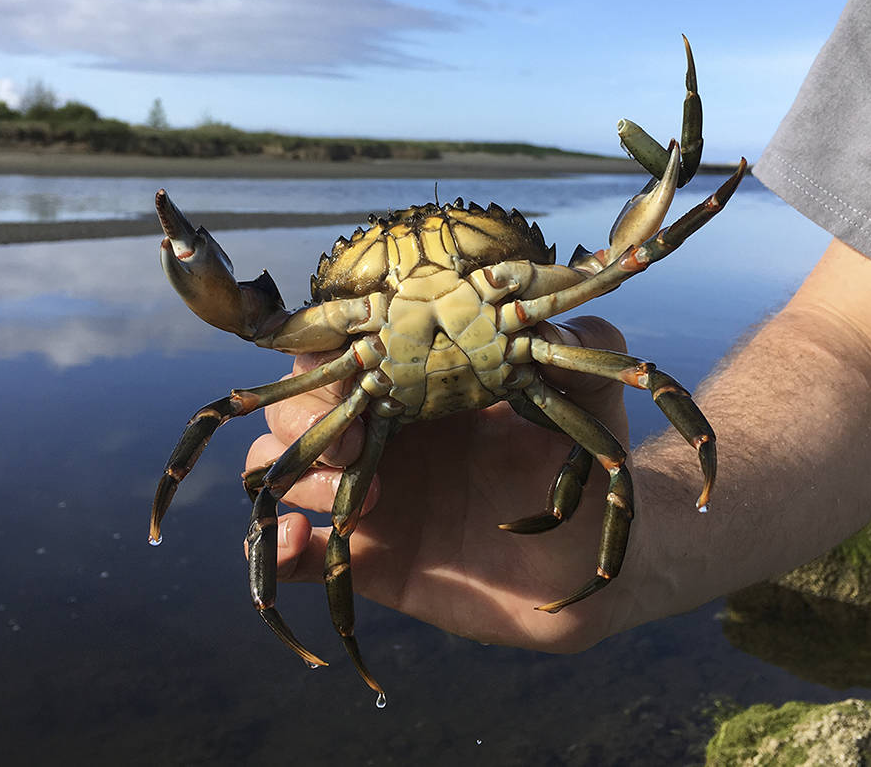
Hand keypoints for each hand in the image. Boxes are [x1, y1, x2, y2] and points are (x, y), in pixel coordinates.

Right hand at [246, 317, 638, 652]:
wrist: (592, 553)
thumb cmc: (586, 461)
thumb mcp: (589, 392)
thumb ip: (578, 344)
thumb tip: (537, 314)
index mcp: (422, 379)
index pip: (343, 344)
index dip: (333, 349)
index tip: (362, 367)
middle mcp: (385, 430)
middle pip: (297, 401)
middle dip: (305, 413)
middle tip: (354, 444)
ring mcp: (371, 492)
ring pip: (282, 466)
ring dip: (296, 471)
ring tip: (354, 495)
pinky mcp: (372, 555)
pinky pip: (300, 552)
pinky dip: (277, 546)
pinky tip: (297, 538)